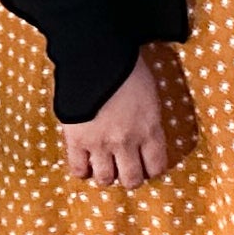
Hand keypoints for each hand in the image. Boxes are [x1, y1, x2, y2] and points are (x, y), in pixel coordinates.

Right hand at [59, 55, 176, 186]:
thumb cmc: (127, 67)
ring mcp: (100, 143)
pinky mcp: (76, 140)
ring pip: (105, 179)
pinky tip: (85, 164)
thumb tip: (146, 133)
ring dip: (106, 176)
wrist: (96, 55)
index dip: (152, 169)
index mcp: (150, 129)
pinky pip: (78, 169)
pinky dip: (82, 170)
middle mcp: (127, 142)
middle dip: (130, 178)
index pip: (157, 166)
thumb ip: (149, 119)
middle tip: (126, 170)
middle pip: (132, 179)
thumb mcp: (150, 94)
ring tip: (105, 167)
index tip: (148, 166)